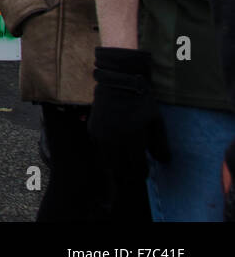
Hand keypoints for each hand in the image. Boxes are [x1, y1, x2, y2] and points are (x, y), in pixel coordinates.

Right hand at [88, 47, 170, 163]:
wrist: (118, 82)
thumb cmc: (141, 102)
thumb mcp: (157, 121)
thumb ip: (161, 144)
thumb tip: (163, 162)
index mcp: (132, 138)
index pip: (137, 167)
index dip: (143, 173)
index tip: (146, 173)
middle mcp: (114, 139)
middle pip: (121, 168)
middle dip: (130, 173)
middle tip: (135, 172)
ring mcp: (100, 135)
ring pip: (108, 162)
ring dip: (117, 166)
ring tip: (125, 164)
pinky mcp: (92, 131)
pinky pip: (99, 150)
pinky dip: (107, 154)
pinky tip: (115, 149)